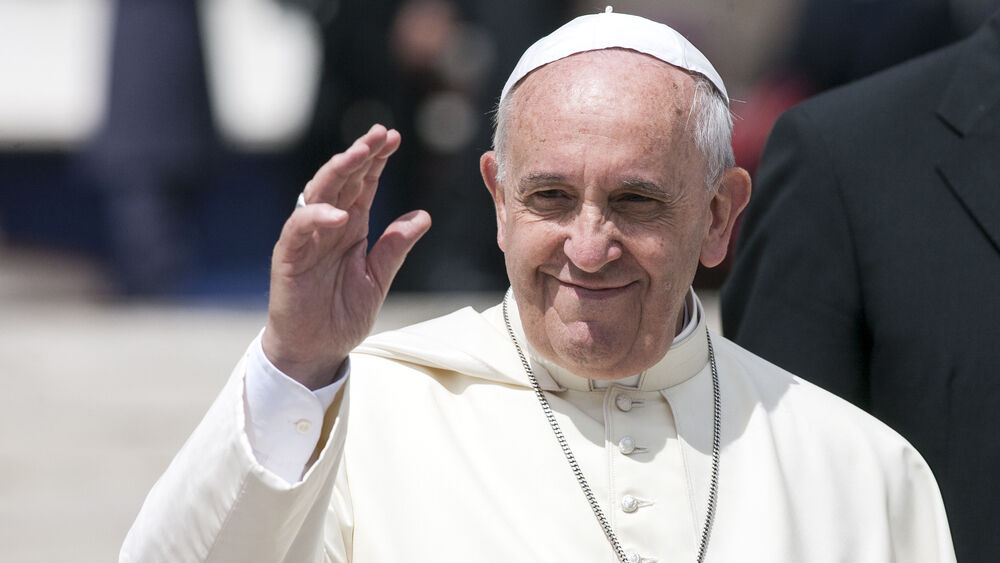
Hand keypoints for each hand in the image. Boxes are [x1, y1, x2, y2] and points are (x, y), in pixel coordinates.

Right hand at [262, 125, 430, 388]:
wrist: (316, 350)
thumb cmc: (342, 314)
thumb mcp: (378, 278)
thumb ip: (396, 246)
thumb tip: (423, 216)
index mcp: (351, 227)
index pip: (363, 184)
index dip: (376, 160)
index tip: (394, 137)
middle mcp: (328, 226)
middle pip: (342, 180)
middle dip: (360, 154)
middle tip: (380, 134)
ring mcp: (307, 239)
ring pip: (318, 194)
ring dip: (338, 172)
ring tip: (359, 154)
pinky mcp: (288, 258)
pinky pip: (299, 229)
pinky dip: (317, 217)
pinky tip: (338, 212)